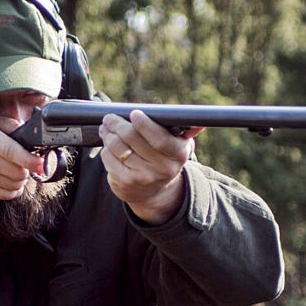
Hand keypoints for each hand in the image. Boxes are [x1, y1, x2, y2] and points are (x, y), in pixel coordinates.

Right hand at [0, 116, 43, 203]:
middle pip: (19, 170)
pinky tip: (6, 182)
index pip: (14, 151)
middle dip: (25, 169)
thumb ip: (6, 124)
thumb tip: (29, 133)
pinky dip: (12, 190)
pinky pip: (6, 194)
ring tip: (12, 172)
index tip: (40, 163)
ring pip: (15, 183)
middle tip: (22, 165)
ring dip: (19, 180)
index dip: (31, 159)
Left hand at [98, 110, 204, 224]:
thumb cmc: (165, 158)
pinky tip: (107, 143)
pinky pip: (108, 157)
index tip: (134, 113)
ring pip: (117, 146)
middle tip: (110, 117)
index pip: (159, 138)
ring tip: (107, 127)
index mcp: (178, 155)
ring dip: (108, 133)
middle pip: (132, 138)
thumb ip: (186, 130)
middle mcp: (161, 168)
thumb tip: (200, 123)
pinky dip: (106, 147)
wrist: (155, 192)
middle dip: (117, 123)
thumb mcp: (180, 146)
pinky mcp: (124, 182)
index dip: (144, 124)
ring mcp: (142, 177)